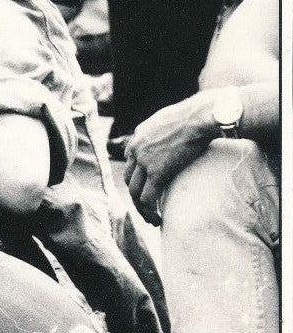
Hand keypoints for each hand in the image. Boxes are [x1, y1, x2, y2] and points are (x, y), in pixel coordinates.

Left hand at [124, 92, 215, 222]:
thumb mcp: (172, 117)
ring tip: (152, 218)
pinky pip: (147, 198)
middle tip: (148, 207)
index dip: (138, 176)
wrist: (203, 115)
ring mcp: (144, 161)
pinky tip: (158, 219)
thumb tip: (173, 132)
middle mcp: (136, 149)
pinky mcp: (156, 172)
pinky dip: (150, 211)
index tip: (147, 187)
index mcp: (138, 136)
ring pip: (135, 192)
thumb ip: (164, 128)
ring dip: (142, 207)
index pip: (130, 161)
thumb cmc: (197, 113)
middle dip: (137, 195)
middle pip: (130, 179)